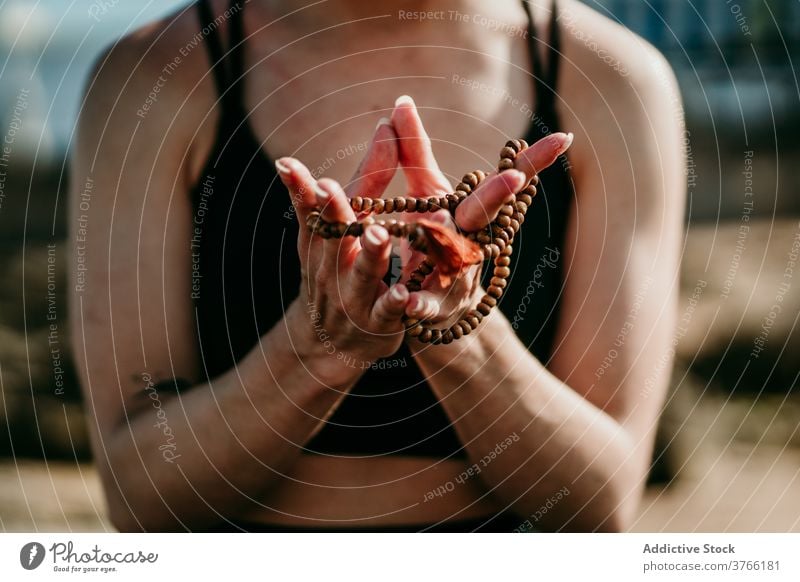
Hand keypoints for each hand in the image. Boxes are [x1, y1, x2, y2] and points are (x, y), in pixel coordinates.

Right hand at [277, 118, 407, 374]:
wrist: (333, 340)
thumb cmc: (342, 267)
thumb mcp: (350, 223)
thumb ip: (373, 176)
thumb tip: (387, 123)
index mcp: (322, 239)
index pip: (309, 209)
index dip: (299, 189)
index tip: (288, 165)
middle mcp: (330, 266)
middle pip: (331, 239)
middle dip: (331, 213)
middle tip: (330, 189)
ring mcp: (352, 297)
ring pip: (360, 275)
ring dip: (367, 256)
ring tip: (377, 235)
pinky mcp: (378, 322)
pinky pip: (386, 313)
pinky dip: (393, 304)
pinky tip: (403, 294)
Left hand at [388, 96, 573, 329]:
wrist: (424, 306)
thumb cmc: (431, 241)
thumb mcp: (424, 194)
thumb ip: (414, 150)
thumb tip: (400, 101)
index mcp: (472, 210)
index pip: (504, 182)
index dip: (533, 162)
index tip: (564, 137)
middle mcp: (471, 241)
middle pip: (486, 215)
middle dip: (498, 196)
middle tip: (512, 177)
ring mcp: (455, 276)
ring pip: (457, 260)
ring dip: (451, 245)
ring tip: (438, 223)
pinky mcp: (432, 308)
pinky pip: (426, 305)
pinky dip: (418, 303)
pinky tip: (408, 303)